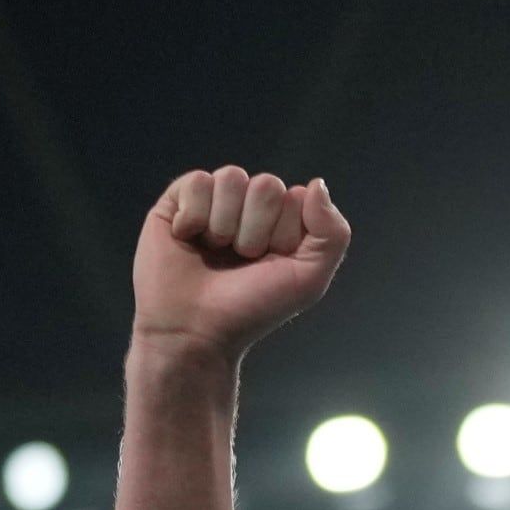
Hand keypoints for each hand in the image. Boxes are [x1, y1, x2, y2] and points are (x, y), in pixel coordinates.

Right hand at [133, 166, 350, 365]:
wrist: (195, 332)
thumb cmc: (250, 309)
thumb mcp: (308, 280)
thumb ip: (332, 233)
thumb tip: (316, 184)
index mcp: (280, 223)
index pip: (295, 197)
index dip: (284, 234)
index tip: (268, 264)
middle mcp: (247, 209)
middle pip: (266, 184)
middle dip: (255, 230)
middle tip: (239, 260)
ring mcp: (213, 203)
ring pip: (231, 178)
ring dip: (224, 224)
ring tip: (214, 252)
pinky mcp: (177, 202)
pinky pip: (198, 182)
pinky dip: (195, 216)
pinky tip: (187, 239)